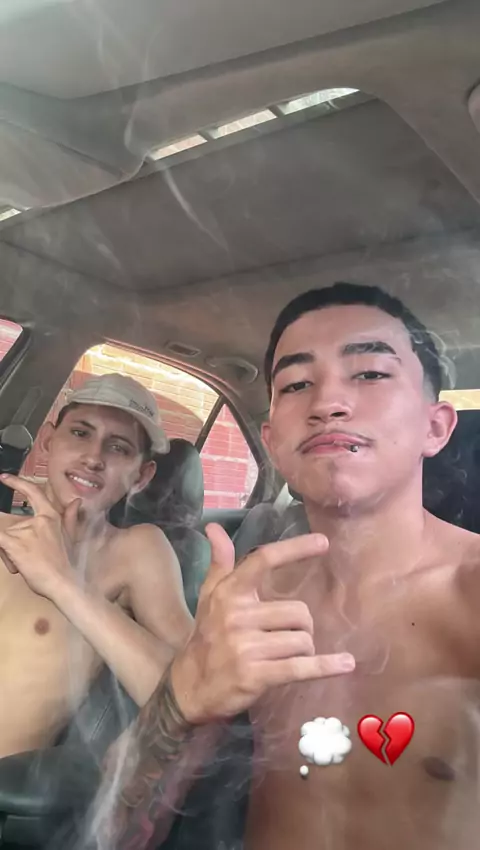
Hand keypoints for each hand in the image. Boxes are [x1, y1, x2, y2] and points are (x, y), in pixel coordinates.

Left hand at [0, 475, 80, 599]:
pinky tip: (2, 545)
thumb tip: (77, 501)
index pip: (33, 493)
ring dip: (7, 552)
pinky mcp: (13, 544)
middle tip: (20, 559)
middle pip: (11, 525)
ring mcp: (24, 531)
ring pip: (4, 536)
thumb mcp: (71, 537)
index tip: (3, 477)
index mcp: (51, 516)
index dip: (17, 483)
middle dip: (10, 542)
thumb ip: (70, 517)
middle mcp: (37, 520)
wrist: (63, 583)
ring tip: (19, 567)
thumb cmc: (66, 564)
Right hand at [170, 524, 354, 723]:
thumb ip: (219, 562)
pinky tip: (346, 664)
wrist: (190, 688)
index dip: (294, 549)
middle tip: (289, 638)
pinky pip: (300, 667)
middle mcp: (237, 616)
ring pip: (302, 639)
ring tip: (288, 657)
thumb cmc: (207, 637)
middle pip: (298, 612)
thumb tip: (214, 526)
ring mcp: (246, 647)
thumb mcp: (209, 597)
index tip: (324, 542)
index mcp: (230, 593)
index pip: (263, 560)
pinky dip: (325, 666)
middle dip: (303, 627)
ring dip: (305, 650)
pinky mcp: (256, 675)